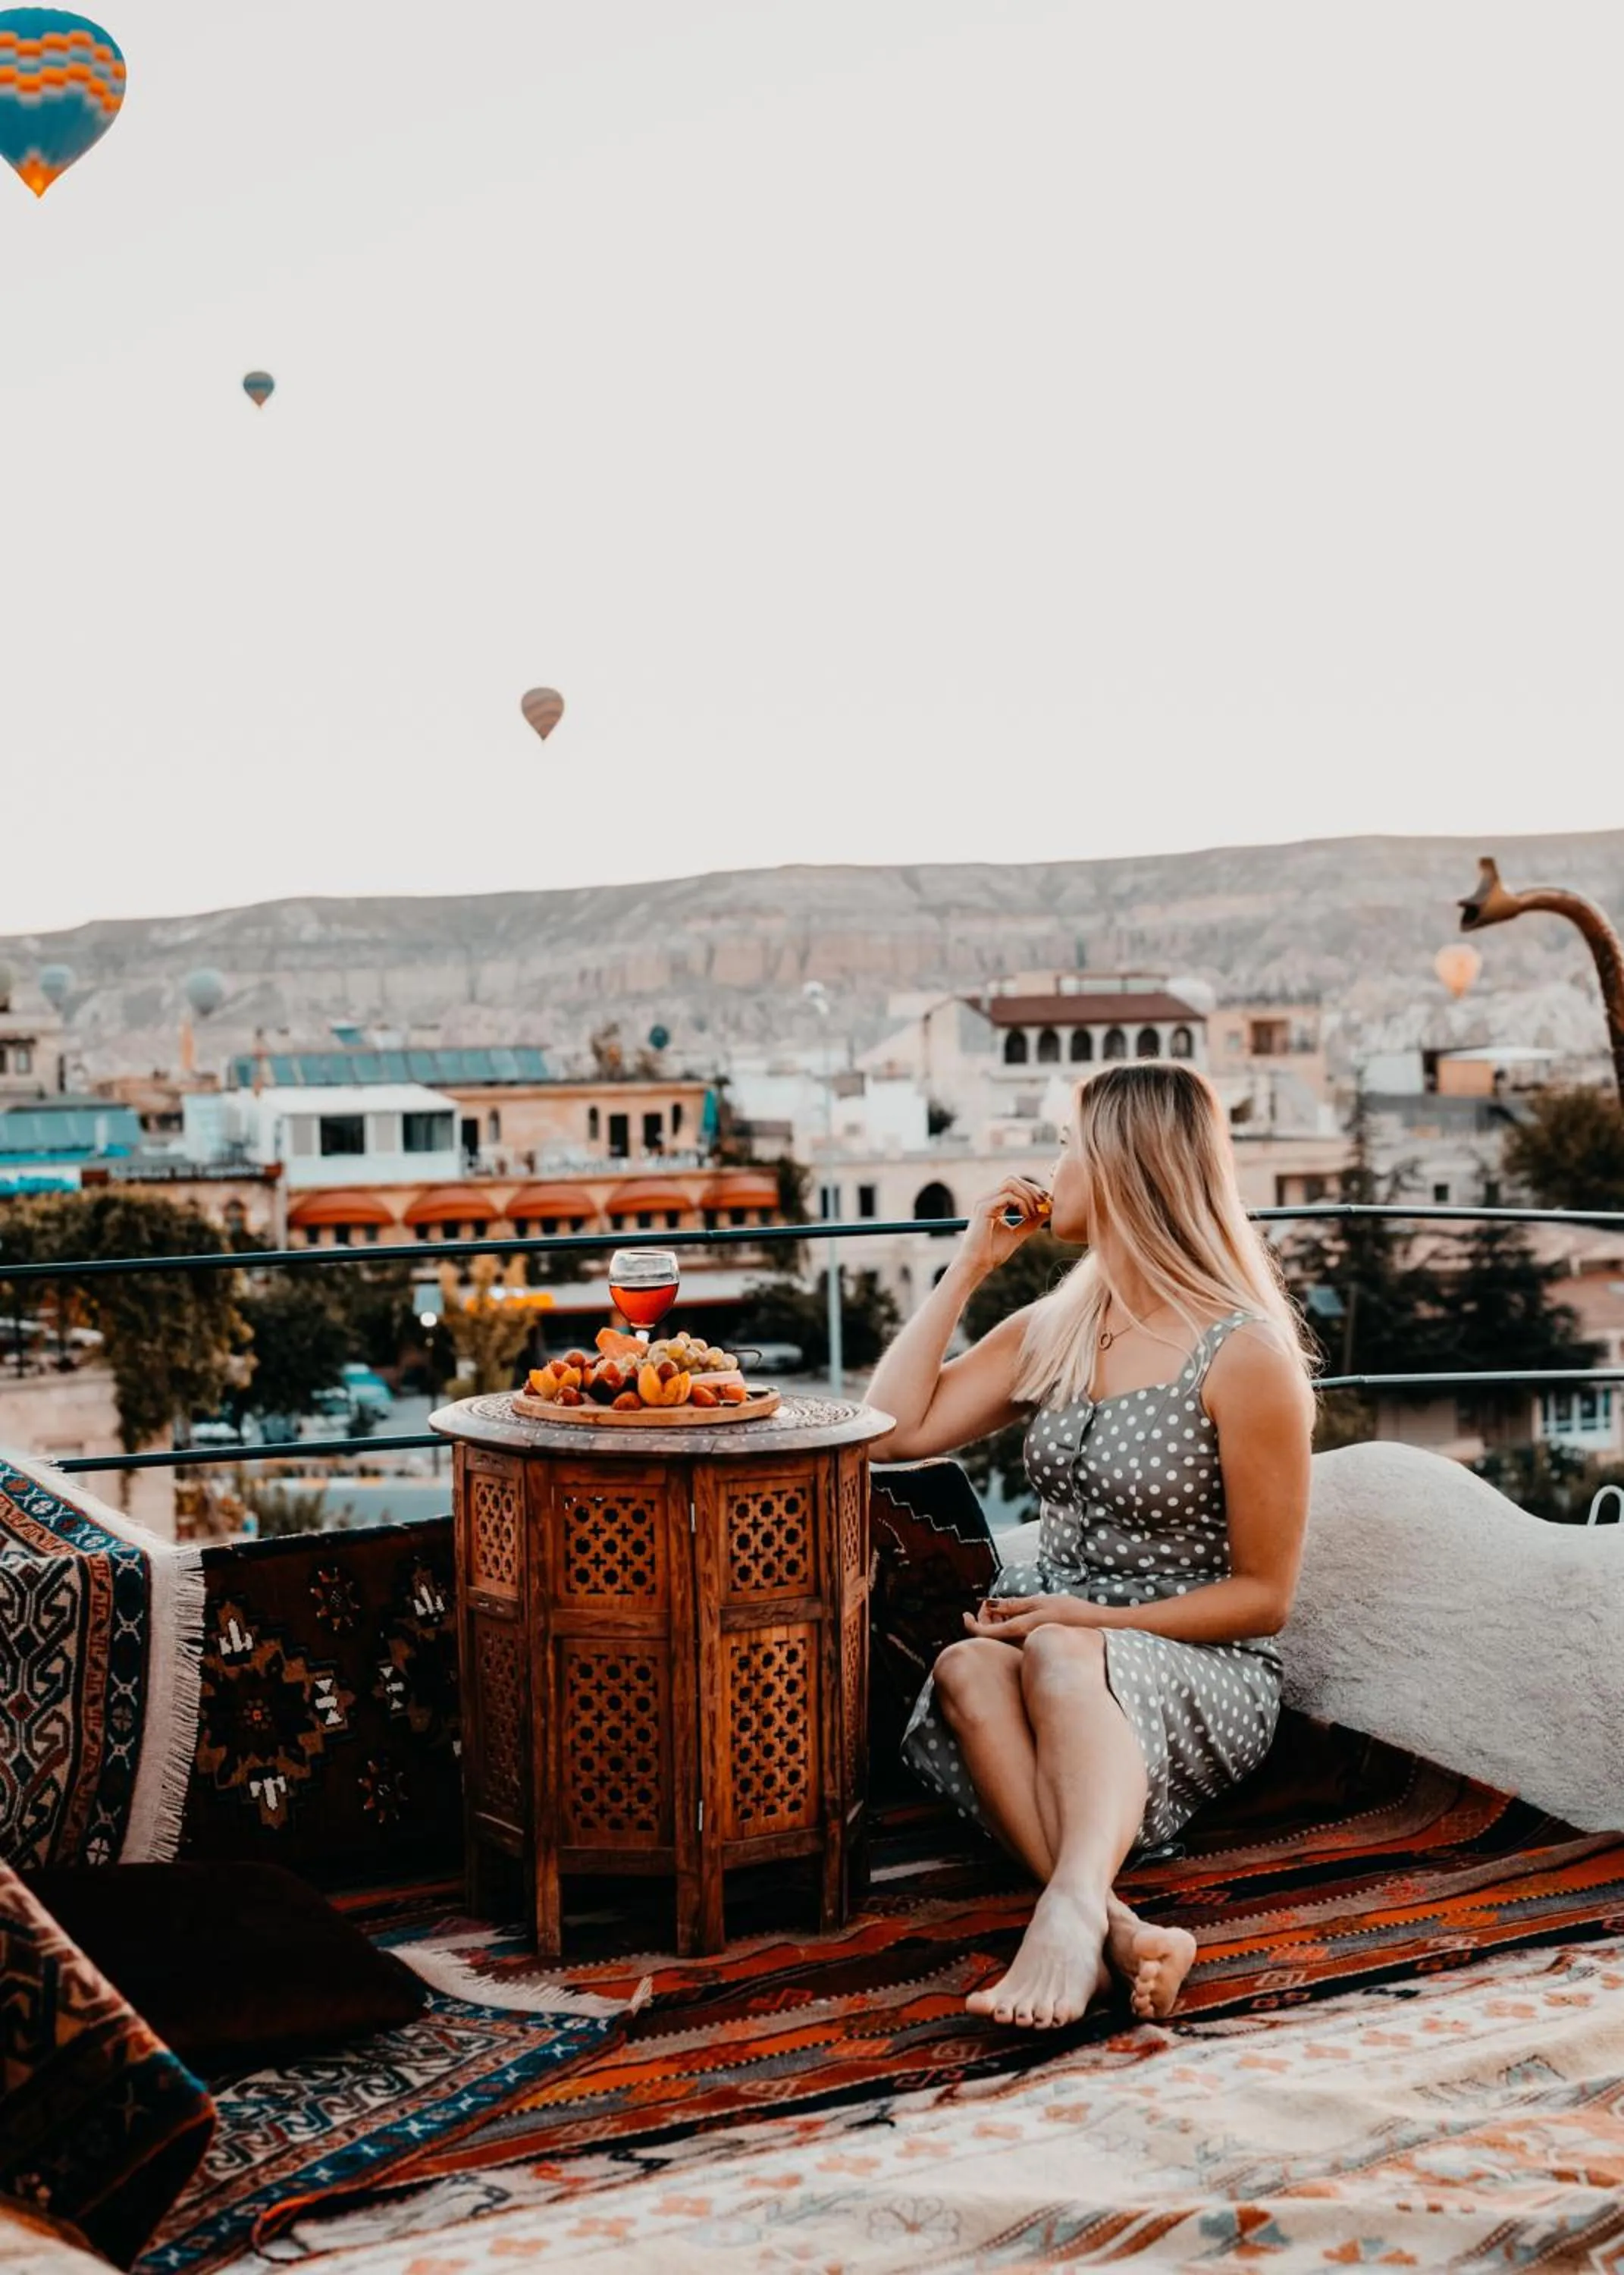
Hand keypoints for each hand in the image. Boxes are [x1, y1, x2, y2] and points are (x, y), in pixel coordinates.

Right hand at [957, 1179, 1050, 1281]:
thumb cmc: (993, 1252)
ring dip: (1028, 1195)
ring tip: (1033, 1212)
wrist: (977, 1265)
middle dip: (1032, 1190)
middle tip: (1044, 1204)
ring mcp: (984, 1201)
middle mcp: (987, 1198)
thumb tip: (1048, 1208)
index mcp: (992, 1203)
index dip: (1032, 1190)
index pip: (1014, 1185)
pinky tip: (1025, 1216)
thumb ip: (1031, 1220)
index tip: (1046, 1203)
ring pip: (1011, 1184)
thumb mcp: (1018, 1232)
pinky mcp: (983, 1208)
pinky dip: (1022, 1203)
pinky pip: (1008, 1196)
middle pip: (1013, 1179)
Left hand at [962, 1593, 1103, 1642]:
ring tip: (1002, 1607)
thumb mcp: (1039, 1602)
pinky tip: (1014, 1616)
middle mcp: (1022, 1643)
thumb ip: (1012, 1605)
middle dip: (984, 1619)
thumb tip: (987, 1604)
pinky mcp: (1034, 1647)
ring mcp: (1028, 1647)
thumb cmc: (1071, 1612)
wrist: (1097, 1628)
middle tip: (988, 1604)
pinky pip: (1013, 1640)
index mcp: (1020, 1631)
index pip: (984, 1634)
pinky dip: (1008, 1627)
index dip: (970, 1625)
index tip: (964, 1614)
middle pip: (991, 1636)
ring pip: (1002, 1638)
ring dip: (996, 1623)